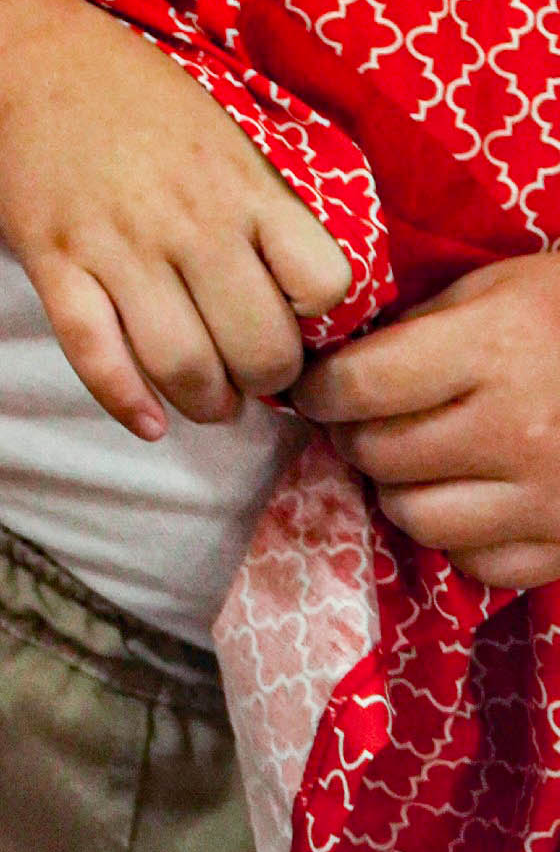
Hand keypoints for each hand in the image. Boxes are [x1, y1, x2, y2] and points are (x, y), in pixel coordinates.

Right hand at [0, 3, 348, 440]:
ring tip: (209, 400)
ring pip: (184, 366)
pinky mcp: (56, 265)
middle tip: (255, 374)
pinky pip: (95, 356)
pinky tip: (148, 421)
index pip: (323, 284)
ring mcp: (119, 248)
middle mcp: (191, 224)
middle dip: (267, 380)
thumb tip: (304, 290)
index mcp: (243, 187)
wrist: (25, 68)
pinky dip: (125, 402)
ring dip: (206, 403)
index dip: (321, 318)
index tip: (301, 319)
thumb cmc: (139, 101)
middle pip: (260, 347)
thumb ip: (265, 205)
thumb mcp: (226, 133)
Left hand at [296, 250, 559, 587]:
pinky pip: (476, 563)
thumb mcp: (496, 288)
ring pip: (416, 518)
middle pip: (381, 455)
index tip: (314, 387)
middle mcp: (516, 429)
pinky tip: (467, 498)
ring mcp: (546, 497)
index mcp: (493, 350)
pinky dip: (458, 537)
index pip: (363, 385)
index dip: (320, 388)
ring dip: (398, 489)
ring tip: (412, 461)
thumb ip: (418, 325)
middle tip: (358, 421)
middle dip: (352, 435)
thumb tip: (341, 363)